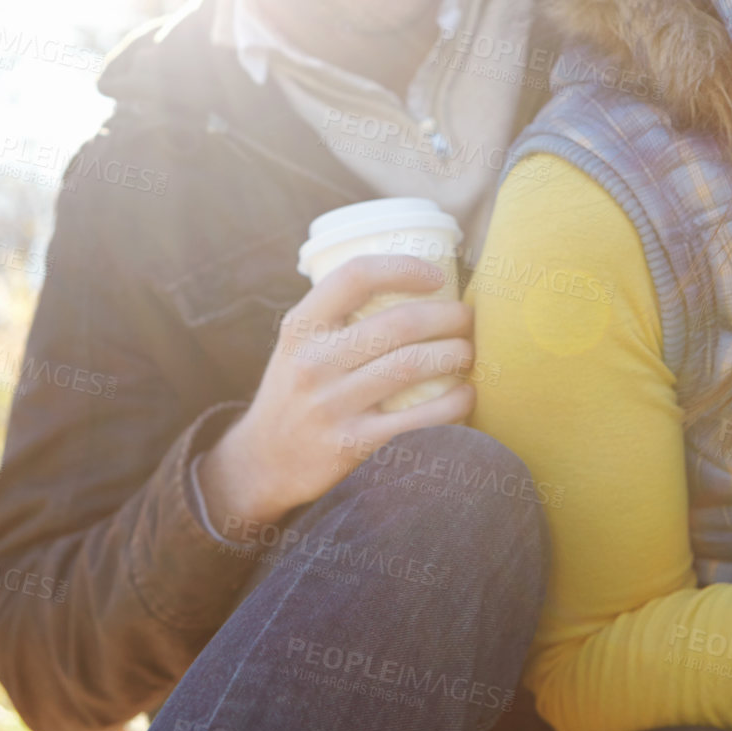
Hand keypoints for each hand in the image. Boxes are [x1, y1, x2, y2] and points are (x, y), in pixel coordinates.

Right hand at [196, 254, 474, 540]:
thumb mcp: (296, 345)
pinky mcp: (352, 444)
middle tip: (467, 318)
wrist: (263, 462)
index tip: (437, 276)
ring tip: (468, 351)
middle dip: (448, 316)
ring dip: (455, 354)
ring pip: (412, 365)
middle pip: (400, 324)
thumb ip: (336, 316)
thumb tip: (407, 282)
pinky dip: (453, 404)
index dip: (403, 267)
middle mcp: (314, 362)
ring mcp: (332, 405)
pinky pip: (417, 419)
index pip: (356, 276)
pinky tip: (466, 395)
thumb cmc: (294, 392)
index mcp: (302, 327)